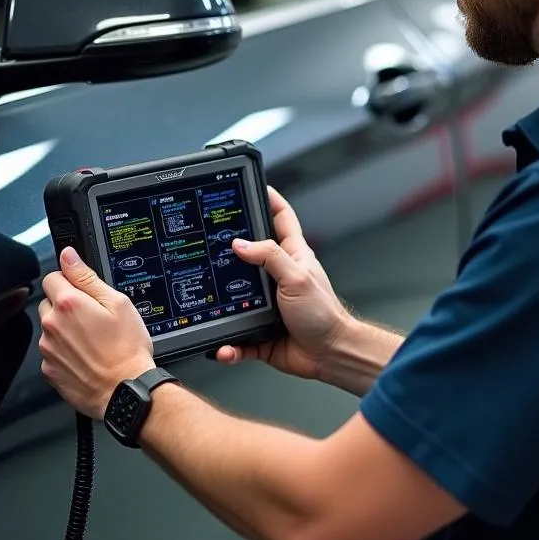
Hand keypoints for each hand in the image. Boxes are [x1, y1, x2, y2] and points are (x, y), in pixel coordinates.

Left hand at [39, 247, 154, 418]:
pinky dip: (65, 353)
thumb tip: (68, 256)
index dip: (70, 281)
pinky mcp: (49, 370)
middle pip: (50, 303)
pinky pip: (53, 352)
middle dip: (67, 306)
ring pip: (52, 329)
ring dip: (66, 330)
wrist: (125, 390)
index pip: (53, 277)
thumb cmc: (126, 350)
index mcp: (68, 303)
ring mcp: (48, 349)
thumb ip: (87, 276)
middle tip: (94, 319)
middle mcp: (52, 325)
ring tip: (93, 342)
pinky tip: (86, 357)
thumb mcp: (117, 303)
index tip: (84, 293)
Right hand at [215, 186, 352, 379]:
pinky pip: (238, 338)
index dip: (268, 198)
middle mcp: (278, 277)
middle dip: (228, 251)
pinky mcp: (261, 333)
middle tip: (207, 245)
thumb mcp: (297, 276)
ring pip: (235, 300)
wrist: (331, 355)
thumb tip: (240, 243)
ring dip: (221, 306)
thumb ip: (269, 256)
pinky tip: (224, 348)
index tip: (252, 184)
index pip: (280, 218)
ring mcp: (268, 305)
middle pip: (249, 255)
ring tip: (209, 306)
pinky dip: (229, 346)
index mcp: (292, 256)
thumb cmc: (324, 314)